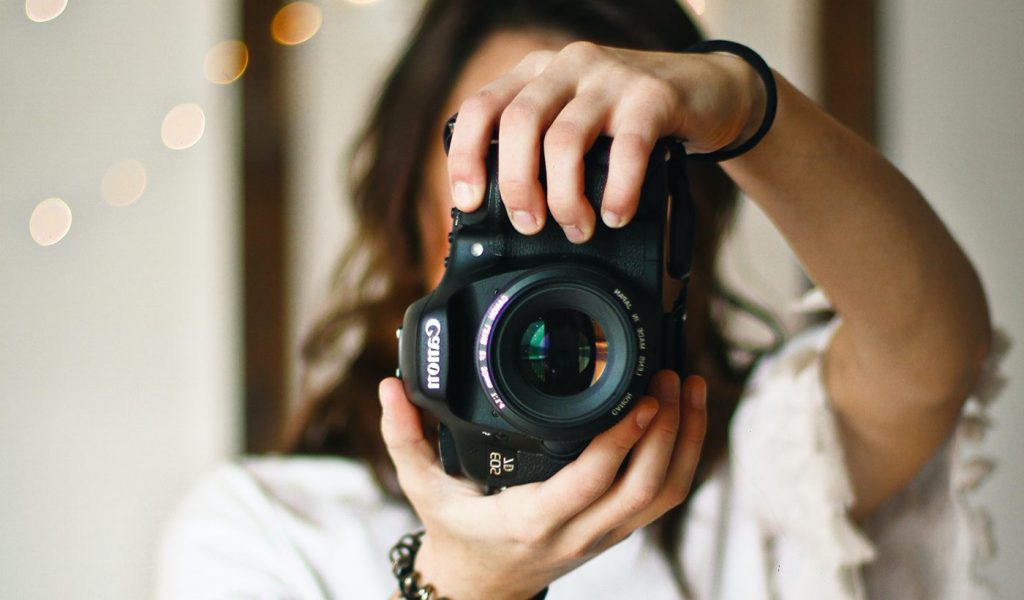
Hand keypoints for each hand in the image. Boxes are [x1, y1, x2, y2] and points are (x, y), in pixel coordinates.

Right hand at [379, 371, 706, 599]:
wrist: (479, 587)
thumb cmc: (456, 533)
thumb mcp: (421, 488)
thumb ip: (403, 437)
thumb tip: (390, 387)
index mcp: (531, 519)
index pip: (590, 482)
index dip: (622, 441)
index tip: (641, 398)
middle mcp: (576, 531)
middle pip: (645, 489)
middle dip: (668, 432)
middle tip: (672, 377)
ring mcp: (603, 535)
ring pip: (664, 495)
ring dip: (686, 442)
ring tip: (691, 389)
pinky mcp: (616, 529)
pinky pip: (662, 499)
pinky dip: (683, 458)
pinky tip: (686, 418)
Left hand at [446, 41, 763, 242]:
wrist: (707, 91)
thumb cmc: (630, 118)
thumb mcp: (574, 123)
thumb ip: (541, 150)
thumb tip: (507, 214)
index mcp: (536, 73)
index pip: (481, 107)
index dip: (466, 157)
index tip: (469, 202)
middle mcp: (567, 67)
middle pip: (517, 124)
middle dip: (517, 185)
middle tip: (530, 224)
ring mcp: (610, 78)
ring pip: (564, 140)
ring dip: (565, 198)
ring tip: (577, 228)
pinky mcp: (653, 96)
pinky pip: (626, 149)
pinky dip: (617, 192)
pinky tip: (617, 215)